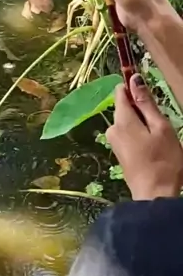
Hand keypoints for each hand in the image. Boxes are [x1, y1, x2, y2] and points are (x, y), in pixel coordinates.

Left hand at [106, 74, 182, 200]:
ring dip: (143, 125)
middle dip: (142, 111)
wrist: (154, 196)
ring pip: (128, 122)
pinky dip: (139, 136)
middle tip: (160, 126)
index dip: (134, 88)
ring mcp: (114, 142)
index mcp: (122, 119)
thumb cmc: (163, 160)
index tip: (149, 95)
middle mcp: (113, 128)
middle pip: (125, 107)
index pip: (121, 91)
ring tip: (159, 140)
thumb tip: (134, 78)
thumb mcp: (161, 127)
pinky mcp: (119, 153)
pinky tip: (153, 149)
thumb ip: (146, 103)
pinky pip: (128, 135)